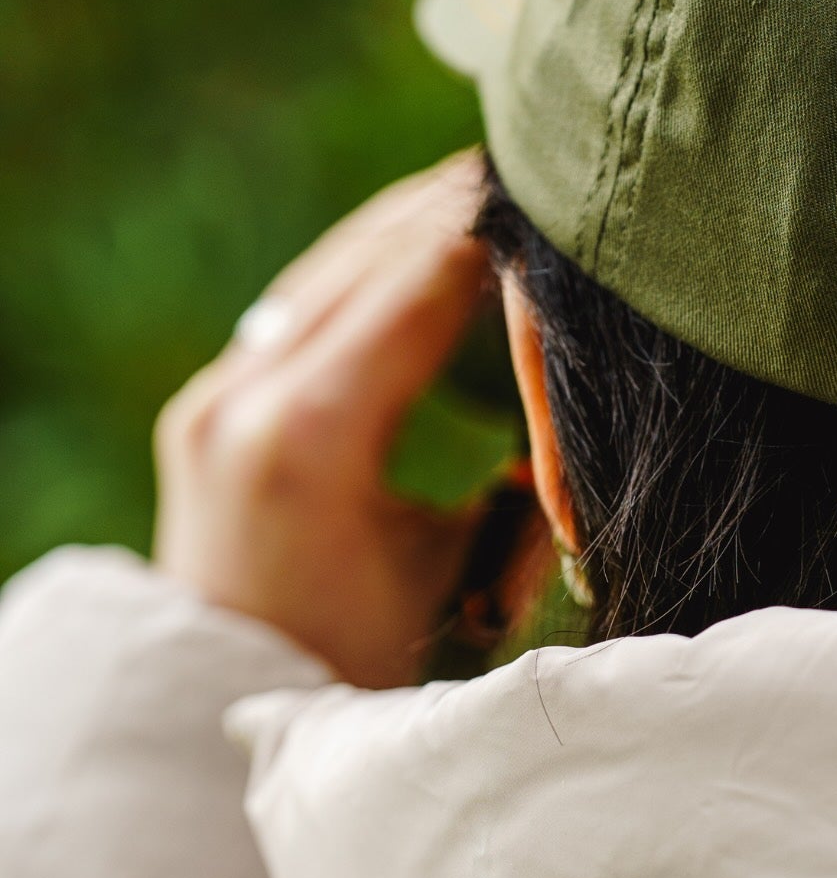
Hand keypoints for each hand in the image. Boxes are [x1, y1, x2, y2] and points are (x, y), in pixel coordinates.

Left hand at [153, 153, 540, 686]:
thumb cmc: (367, 668)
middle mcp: (248, 390)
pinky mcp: (214, 397)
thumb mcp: (459, 574)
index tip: (572, 198)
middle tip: (550, 165)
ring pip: (338, 263)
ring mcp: (219, 388)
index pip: (426, 282)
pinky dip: (376, 264)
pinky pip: (307, 298)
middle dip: (464, 207)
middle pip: (376, 252)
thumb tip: (581, 392)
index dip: (505, 233)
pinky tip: (428, 243)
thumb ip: (518, 481)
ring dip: (418, 223)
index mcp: (310, 433)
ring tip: (497, 186)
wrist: (234, 712)